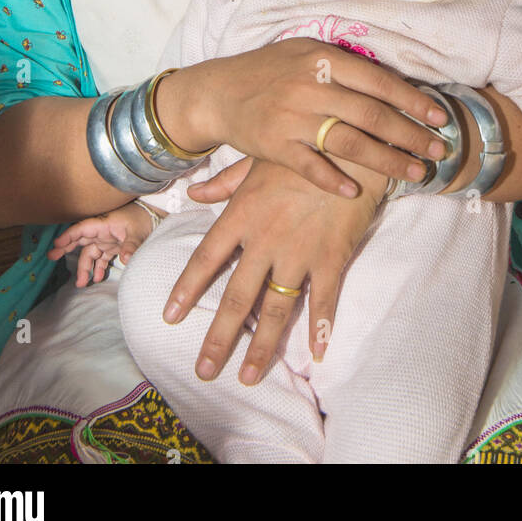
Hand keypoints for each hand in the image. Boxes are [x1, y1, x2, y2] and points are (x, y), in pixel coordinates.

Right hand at [48, 203, 154, 286]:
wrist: (155, 218)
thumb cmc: (143, 220)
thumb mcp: (137, 232)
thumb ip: (131, 245)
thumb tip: (125, 258)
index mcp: (104, 223)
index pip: (82, 229)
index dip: (69, 236)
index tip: (57, 244)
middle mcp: (102, 231)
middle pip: (80, 240)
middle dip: (66, 248)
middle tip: (51, 257)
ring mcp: (106, 239)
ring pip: (89, 253)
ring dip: (84, 267)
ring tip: (81, 283)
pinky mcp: (112, 246)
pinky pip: (100, 258)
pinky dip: (97, 267)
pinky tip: (97, 278)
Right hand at [158, 39, 451, 197]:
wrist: (218, 92)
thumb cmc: (269, 71)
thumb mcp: (305, 52)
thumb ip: (344, 65)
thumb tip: (391, 79)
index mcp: (323, 59)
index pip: (379, 81)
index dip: (413, 101)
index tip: (439, 118)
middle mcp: (311, 86)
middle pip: (372, 115)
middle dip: (411, 136)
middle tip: (438, 151)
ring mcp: (292, 117)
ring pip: (350, 142)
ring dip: (388, 161)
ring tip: (415, 173)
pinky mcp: (274, 145)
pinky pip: (311, 167)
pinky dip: (334, 179)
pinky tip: (356, 191)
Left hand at [162, 157, 386, 383]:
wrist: (351, 144)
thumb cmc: (301, 148)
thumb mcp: (258, 159)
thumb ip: (225, 182)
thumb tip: (194, 194)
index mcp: (242, 214)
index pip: (206, 258)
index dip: (187, 289)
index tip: (170, 317)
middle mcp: (265, 240)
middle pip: (236, 298)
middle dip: (219, 338)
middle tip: (204, 370)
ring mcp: (299, 252)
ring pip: (276, 309)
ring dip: (262, 347)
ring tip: (247, 376)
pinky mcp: (332, 256)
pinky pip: (324, 300)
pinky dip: (320, 328)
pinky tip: (317, 355)